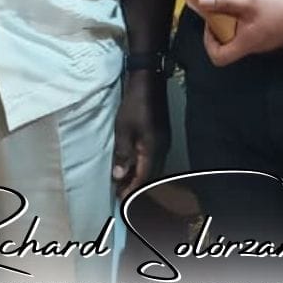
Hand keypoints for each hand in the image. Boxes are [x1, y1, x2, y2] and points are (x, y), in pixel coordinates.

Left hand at [112, 71, 169, 198]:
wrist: (148, 81)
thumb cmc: (134, 105)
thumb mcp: (123, 129)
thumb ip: (123, 154)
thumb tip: (119, 177)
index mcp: (153, 149)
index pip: (144, 178)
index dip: (133, 190)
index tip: (120, 200)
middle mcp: (162, 149)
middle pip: (151, 175)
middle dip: (136, 187)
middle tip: (121, 195)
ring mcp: (164, 141)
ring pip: (152, 167)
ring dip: (139, 177)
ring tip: (125, 183)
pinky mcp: (161, 136)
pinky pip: (153, 158)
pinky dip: (142, 166)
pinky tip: (133, 166)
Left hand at [198, 0, 282, 65]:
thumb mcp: (251, 0)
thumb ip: (225, 1)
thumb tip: (200, 1)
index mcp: (246, 44)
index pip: (219, 57)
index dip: (208, 42)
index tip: (211, 22)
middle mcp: (254, 47)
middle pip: (228, 45)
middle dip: (221, 25)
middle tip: (223, 6)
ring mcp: (264, 42)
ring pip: (240, 36)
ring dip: (234, 20)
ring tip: (238, 1)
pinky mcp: (272, 34)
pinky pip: (252, 30)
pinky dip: (247, 18)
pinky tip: (253, 3)